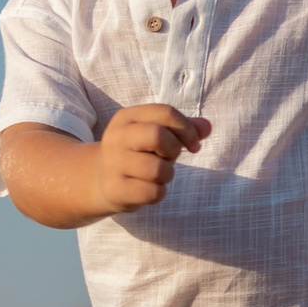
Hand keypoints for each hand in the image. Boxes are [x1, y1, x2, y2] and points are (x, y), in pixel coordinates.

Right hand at [94, 104, 211, 212]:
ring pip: (158, 169)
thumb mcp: (157, 132)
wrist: (100, 179)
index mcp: (127, 117)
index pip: (166, 113)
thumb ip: (184, 128)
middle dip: (174, 149)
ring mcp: (113, 164)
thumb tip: (206, 127)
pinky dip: (158, 193)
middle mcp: (116, 137)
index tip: (193, 144)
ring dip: (167, 174)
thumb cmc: (138, 152)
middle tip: (170, 158)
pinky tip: (148, 188)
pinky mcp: (115, 189)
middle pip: (158, 136)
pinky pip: (153, 193)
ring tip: (157, 174)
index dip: (187, 129)